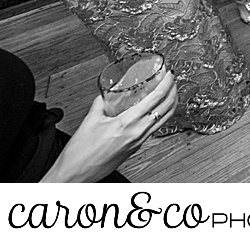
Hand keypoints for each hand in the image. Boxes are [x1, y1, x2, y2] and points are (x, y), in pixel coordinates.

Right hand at [40, 71, 177, 182]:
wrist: (75, 174)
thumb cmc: (80, 152)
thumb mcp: (90, 120)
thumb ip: (101, 102)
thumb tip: (107, 92)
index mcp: (126, 123)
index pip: (155, 99)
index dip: (166, 84)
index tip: (169, 74)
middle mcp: (137, 133)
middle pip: (166, 108)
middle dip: (173, 91)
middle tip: (172, 80)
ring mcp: (139, 141)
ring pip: (165, 119)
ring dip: (171, 103)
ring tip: (170, 92)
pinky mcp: (137, 148)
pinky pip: (155, 128)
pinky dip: (161, 116)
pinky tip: (157, 111)